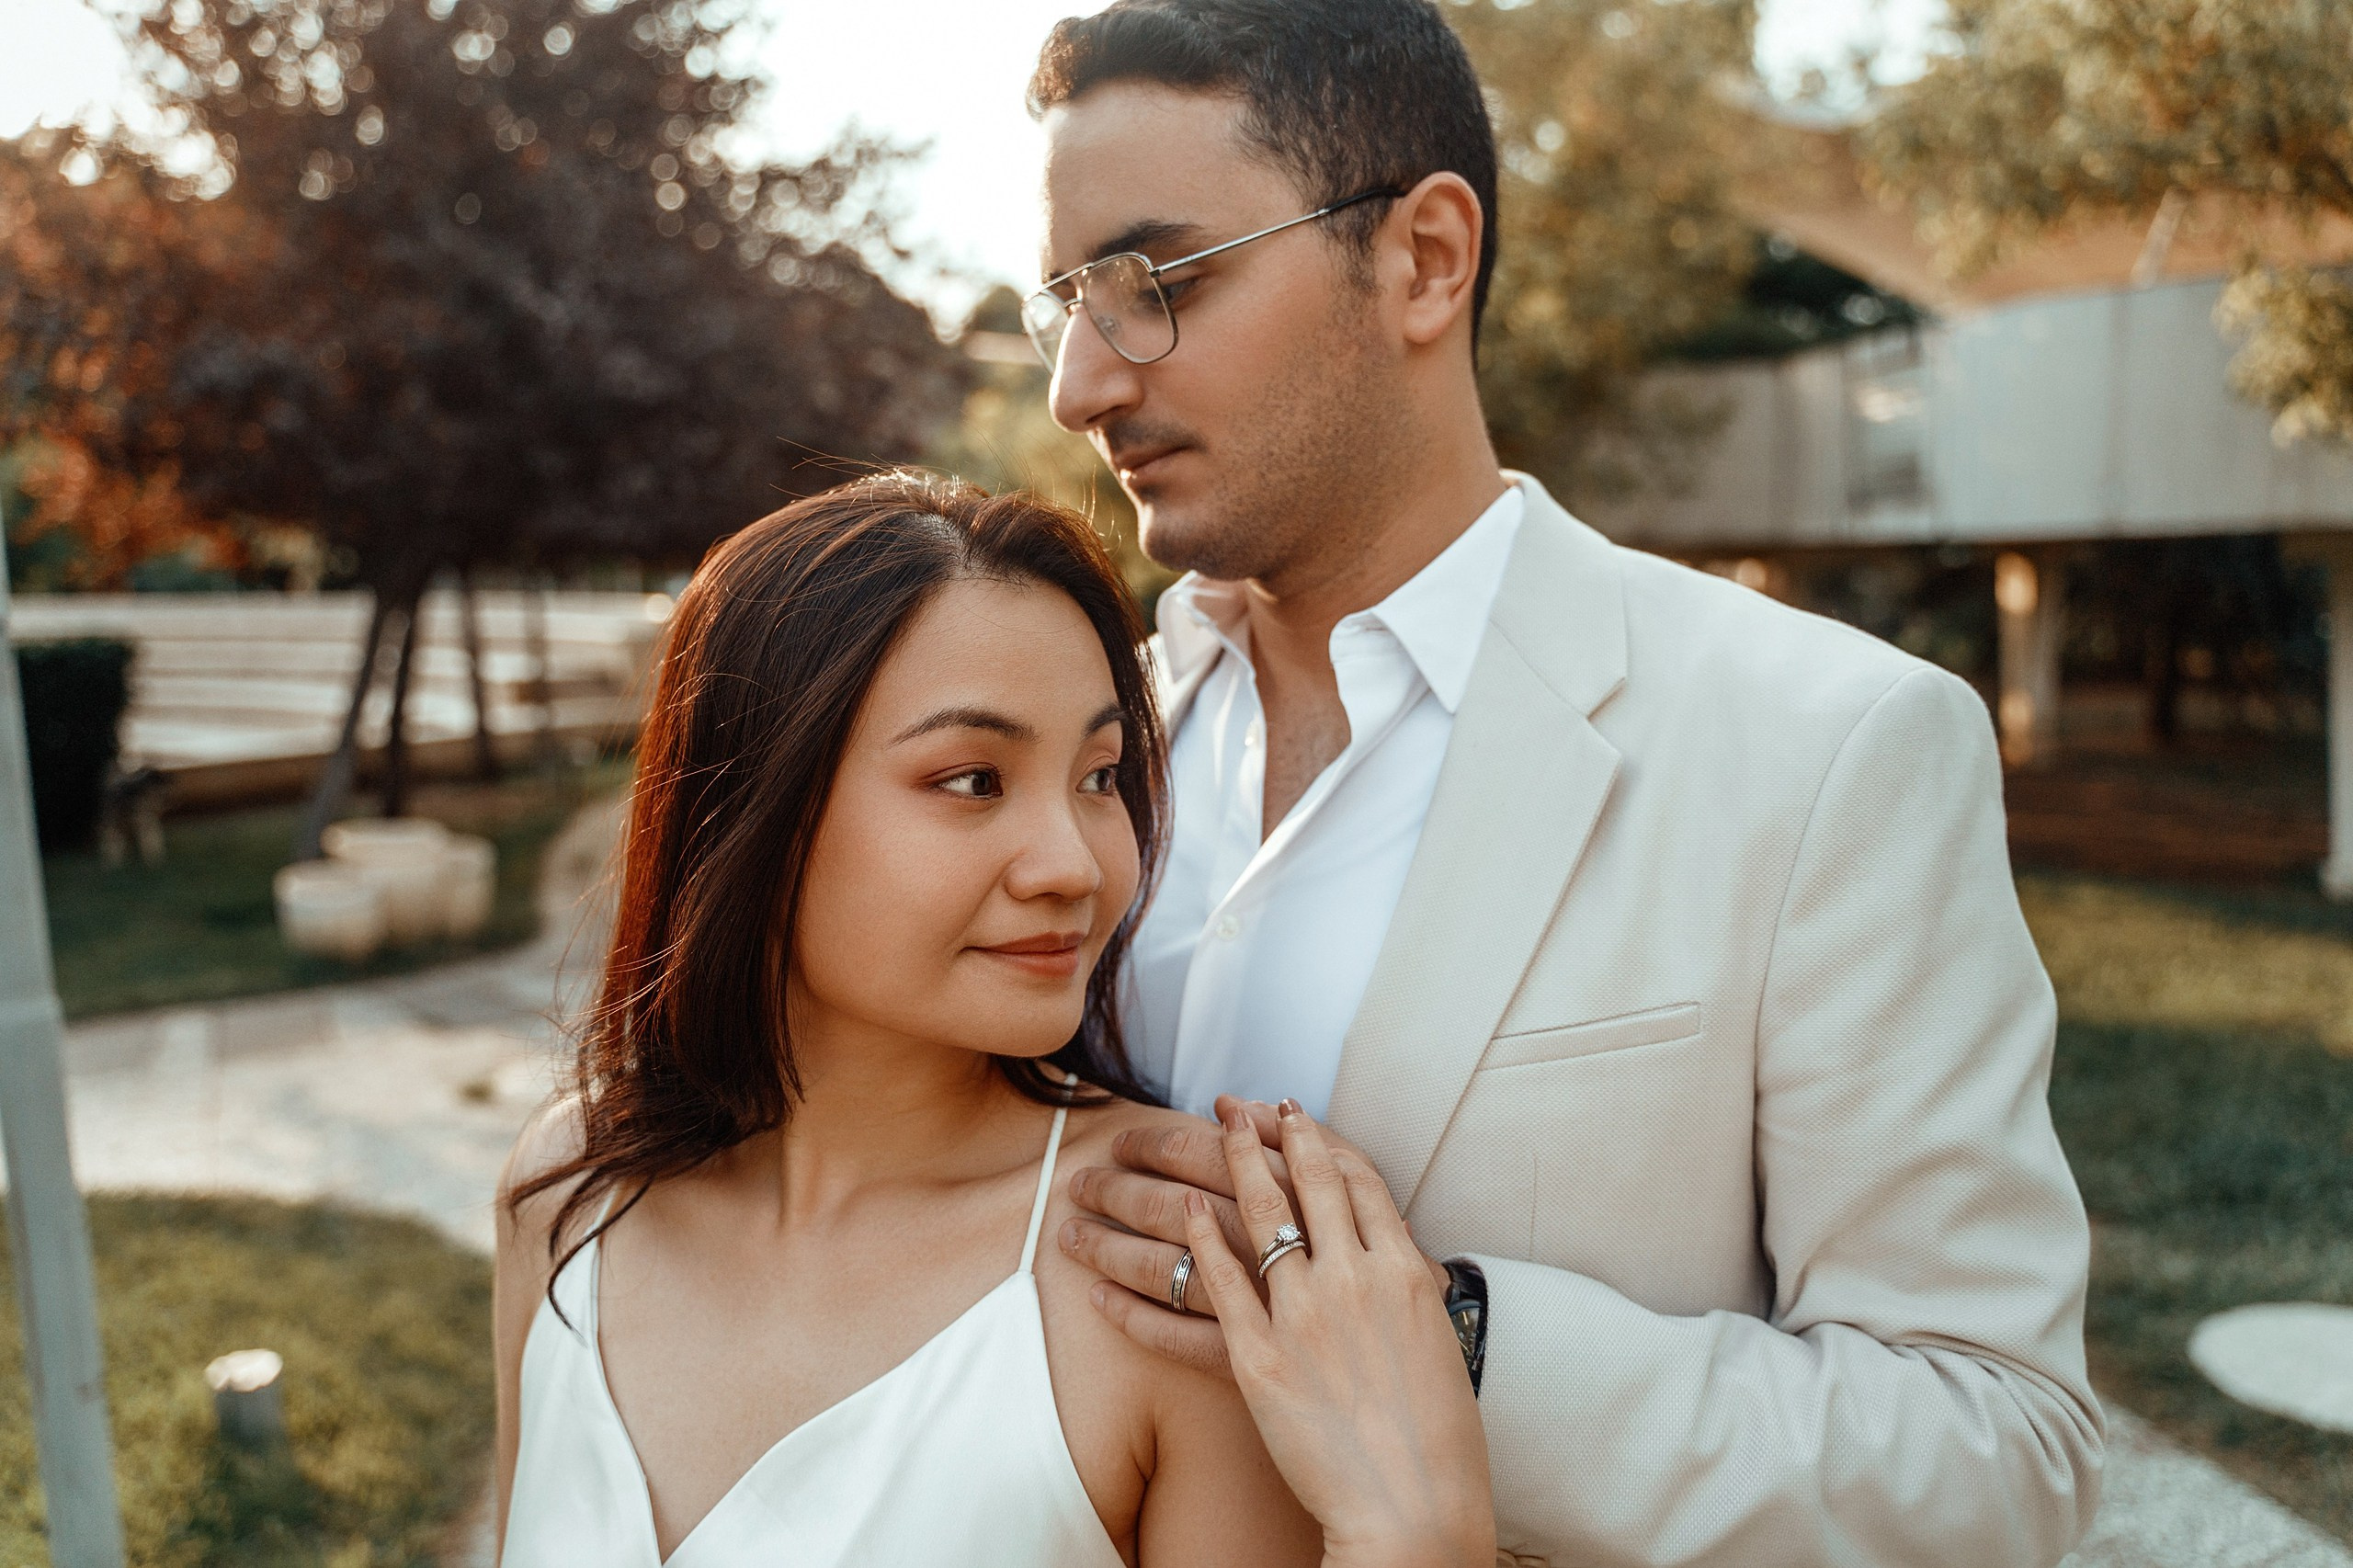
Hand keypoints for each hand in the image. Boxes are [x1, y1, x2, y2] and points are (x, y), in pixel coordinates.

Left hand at [1182, 1099, 1494, 1567]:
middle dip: (1265, 1134)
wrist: (1414, 1509)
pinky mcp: (1258, 1362)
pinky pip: (1212, 1289)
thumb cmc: (1439, 1441)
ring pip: (1253, 1218)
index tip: (1291, 1114)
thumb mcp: (1435, 1340)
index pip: (1355, 1179)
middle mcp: (1354, 1279)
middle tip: (1236, 1106)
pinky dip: (1190, 1245)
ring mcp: (1304, 1317)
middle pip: (1302, 1182)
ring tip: (1194, 1138)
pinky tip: (1176, 1214)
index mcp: (1405, 1272)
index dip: (1317, 1138)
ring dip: (1221, 1166)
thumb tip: (1390, 1252)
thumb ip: (1406, 1287)